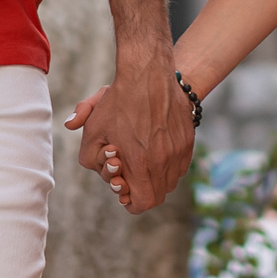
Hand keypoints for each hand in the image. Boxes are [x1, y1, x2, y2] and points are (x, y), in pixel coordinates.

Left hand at [69, 63, 193, 211]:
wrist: (149, 74)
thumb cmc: (118, 102)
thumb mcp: (92, 130)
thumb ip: (88, 158)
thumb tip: (99, 167)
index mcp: (140, 163)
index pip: (143, 203)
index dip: (130, 201)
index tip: (123, 187)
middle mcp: (164, 161)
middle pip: (158, 195)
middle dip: (141, 189)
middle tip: (130, 171)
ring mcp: (179, 151)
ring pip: (170, 181)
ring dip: (155, 177)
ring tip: (143, 157)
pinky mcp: (188, 140)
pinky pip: (180, 164)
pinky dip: (168, 164)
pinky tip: (155, 147)